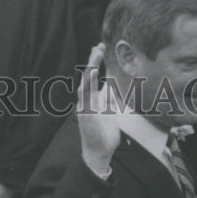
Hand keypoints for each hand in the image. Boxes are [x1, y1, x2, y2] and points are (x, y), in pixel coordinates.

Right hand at [77, 43, 121, 176]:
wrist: (98, 152)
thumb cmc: (103, 133)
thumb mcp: (110, 112)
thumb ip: (109, 99)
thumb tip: (112, 87)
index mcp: (92, 99)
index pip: (93, 76)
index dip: (96, 61)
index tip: (100, 46)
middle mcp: (86, 101)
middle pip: (87, 76)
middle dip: (92, 60)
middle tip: (98, 45)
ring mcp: (84, 107)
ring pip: (85, 83)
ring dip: (90, 68)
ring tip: (95, 54)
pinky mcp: (86, 113)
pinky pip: (86, 96)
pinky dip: (88, 84)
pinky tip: (92, 74)